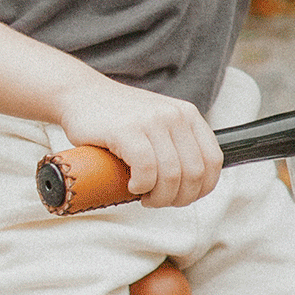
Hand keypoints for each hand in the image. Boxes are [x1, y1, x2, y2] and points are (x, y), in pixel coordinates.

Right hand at [55, 78, 222, 207]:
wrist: (80, 94)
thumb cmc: (117, 119)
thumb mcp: (158, 124)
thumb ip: (178, 144)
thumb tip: (192, 185)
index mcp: (188, 115)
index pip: (213, 161)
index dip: (202, 189)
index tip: (182, 197)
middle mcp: (175, 115)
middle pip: (194, 173)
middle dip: (178, 198)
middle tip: (158, 201)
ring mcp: (152, 121)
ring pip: (172, 175)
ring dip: (159, 197)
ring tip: (144, 196)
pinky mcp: (127, 130)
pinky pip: (146, 169)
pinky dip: (141, 186)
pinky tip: (132, 186)